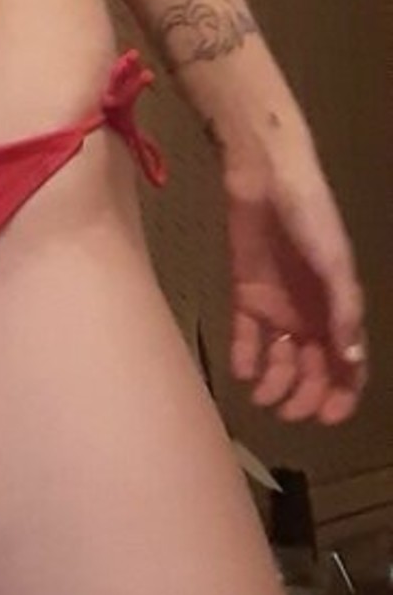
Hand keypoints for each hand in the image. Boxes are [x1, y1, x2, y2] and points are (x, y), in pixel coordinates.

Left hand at [224, 112, 368, 424]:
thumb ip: (342, 310)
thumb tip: (352, 359)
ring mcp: (278, 304)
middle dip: (306, 394)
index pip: (347, 361)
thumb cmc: (308, 215)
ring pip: (281, 358)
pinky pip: (246, 335)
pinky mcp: (246, 292)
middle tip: (289, 413)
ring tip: (262, 396)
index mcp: (338, 306)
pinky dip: (245, 356)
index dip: (343, 393)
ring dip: (275, 382)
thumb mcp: (334, 263)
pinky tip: (242, 370)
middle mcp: (310, 311)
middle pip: (313, 367)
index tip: (328, 417)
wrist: (264, 177)